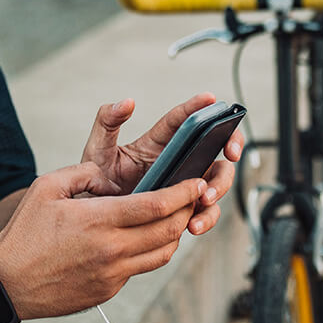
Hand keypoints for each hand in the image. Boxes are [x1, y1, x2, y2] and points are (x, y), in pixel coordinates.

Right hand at [0, 162, 203, 317]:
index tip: (196, 183)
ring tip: (174, 216)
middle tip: (193, 197)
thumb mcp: (46, 187)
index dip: (182, 193)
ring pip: (162, 254)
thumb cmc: (24, 232)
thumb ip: (82, 173)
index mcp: (98, 220)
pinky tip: (145, 237)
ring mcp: (113, 274)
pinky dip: (152, 250)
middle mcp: (111, 250)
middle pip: (169, 230)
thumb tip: (108, 175)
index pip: (156, 205)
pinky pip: (142, 268)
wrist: (9, 282)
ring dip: (175, 233)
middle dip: (187, 211)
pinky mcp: (110, 290)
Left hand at [80, 93, 242, 235]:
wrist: (92, 214)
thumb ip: (107, 121)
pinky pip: (205, 212)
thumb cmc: (95, 179)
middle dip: (230, 146)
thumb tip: (126, 102)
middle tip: (230, 154)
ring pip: (216, 180)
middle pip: (213, 148)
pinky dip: (206, 218)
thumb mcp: (97, 148)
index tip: (211, 98)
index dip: (198, 107)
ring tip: (204, 199)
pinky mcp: (183, 209)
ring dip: (219, 188)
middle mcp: (176, 160)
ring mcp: (182, 185)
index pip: (182, 119)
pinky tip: (193, 224)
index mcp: (156, 142)